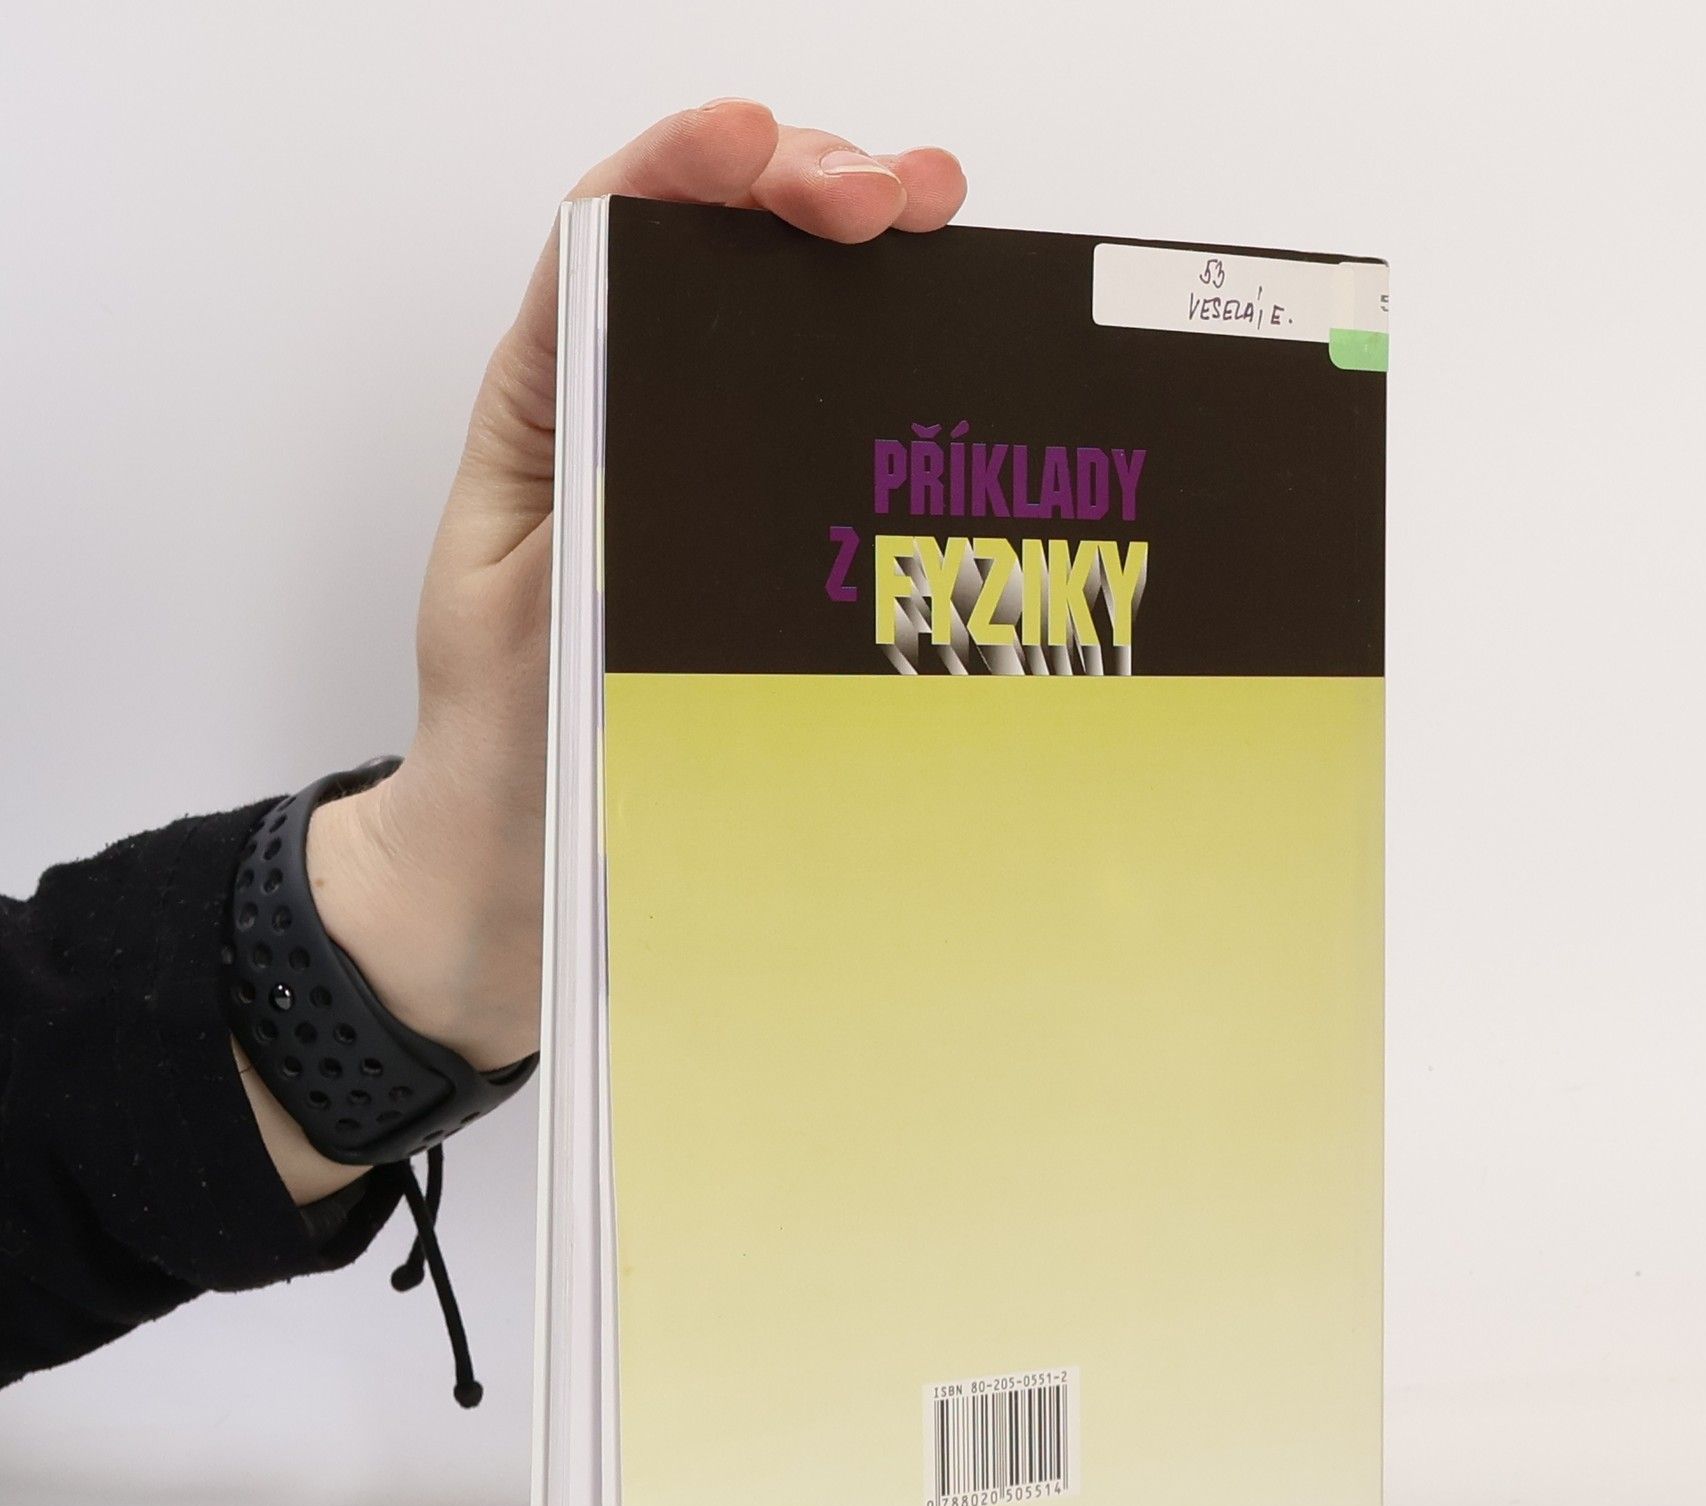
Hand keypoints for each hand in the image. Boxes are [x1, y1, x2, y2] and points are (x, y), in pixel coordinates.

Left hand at [251, 105, 966, 1200]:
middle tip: (897, 198)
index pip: (611, 243)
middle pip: (715, 265)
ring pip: (783, 341)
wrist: (510, 889)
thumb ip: (588, 507)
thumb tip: (675, 393)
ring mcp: (700, 496)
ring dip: (862, 269)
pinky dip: (886, 389)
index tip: (767, 155)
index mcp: (548, 420)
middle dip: (807, 192)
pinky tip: (945, 364)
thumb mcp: (521, 617)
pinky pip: (824, 452)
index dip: (689, 171)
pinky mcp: (755, 566)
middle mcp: (628, 436)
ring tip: (934, 225)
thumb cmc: (500, 760)